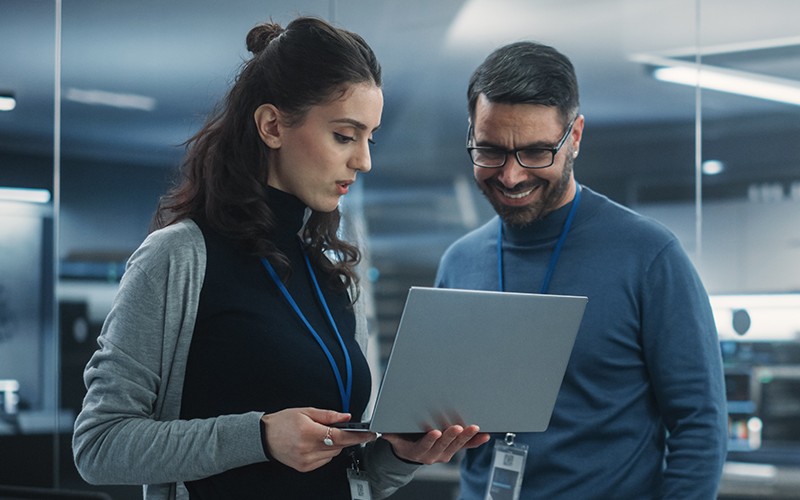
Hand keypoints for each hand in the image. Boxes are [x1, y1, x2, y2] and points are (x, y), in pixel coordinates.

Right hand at [261, 408, 375, 471]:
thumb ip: (328, 415)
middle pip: (339, 446)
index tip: (370, 434)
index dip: (358, 436)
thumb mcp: (306, 411)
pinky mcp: (305, 467)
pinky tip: (315, 444)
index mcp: (309, 433)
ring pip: (334, 454)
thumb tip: (346, 416)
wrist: (264, 437)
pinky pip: (325, 460)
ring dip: (334, 445)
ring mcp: (307, 461)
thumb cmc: (283, 422)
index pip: (341, 436)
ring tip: (319, 435)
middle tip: (335, 428)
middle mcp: (308, 449)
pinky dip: (326, 452)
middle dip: (343, 437)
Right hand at [381, 425, 489, 464]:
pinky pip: (466, 447)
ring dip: (466, 437)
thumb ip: (390, 434)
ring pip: (456, 446)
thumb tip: (381, 430)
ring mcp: (445, 453)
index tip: (434, 432)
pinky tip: (484, 436)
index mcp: (418, 451)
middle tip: (457, 427)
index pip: (424, 446)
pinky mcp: (453, 449)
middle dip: (451, 436)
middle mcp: (433, 455)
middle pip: (443, 445)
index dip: (430, 439)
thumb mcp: (395, 438)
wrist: (411, 453)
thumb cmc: (405, 441)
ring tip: (473, 428)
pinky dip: (475, 442)